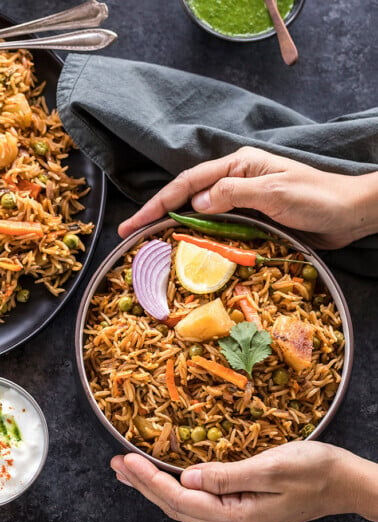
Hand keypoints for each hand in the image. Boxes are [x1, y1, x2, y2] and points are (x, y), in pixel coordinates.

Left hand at [111, 441, 377, 521]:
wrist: (343, 482)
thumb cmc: (313, 470)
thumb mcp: (271, 467)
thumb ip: (226, 475)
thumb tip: (185, 479)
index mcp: (238, 515)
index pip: (181, 500)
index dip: (149, 480)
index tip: (125, 460)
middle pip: (177, 507)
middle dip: (144, 485)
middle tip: (117, 464)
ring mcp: (239, 519)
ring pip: (186, 507)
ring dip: (156, 488)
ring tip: (131, 471)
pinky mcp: (243, 510)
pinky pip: (200, 503)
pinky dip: (177, 489)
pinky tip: (169, 478)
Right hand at [118, 147, 377, 248]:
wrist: (347, 213)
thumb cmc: (317, 198)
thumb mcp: (274, 192)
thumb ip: (234, 193)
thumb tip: (196, 203)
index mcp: (238, 165)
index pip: (189, 183)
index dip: (159, 202)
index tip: (134, 222)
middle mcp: (236, 180)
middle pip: (187, 196)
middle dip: (157, 213)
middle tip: (129, 233)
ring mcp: (242, 200)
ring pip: (199, 213)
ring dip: (174, 226)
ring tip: (148, 242)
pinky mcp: (251, 218)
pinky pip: (217, 227)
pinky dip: (199, 237)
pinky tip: (186, 248)